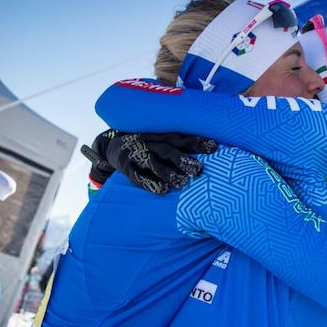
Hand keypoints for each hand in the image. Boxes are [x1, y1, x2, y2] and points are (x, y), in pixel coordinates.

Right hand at [81, 130, 217, 194]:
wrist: (112, 145)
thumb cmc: (148, 146)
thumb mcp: (163, 140)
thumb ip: (182, 147)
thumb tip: (214, 153)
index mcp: (163, 136)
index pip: (182, 138)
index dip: (197, 142)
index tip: (214, 147)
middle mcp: (151, 143)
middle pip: (168, 150)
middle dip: (183, 159)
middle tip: (198, 169)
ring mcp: (138, 154)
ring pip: (153, 163)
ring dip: (168, 172)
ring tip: (182, 182)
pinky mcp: (127, 167)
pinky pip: (138, 175)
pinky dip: (150, 183)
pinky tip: (162, 190)